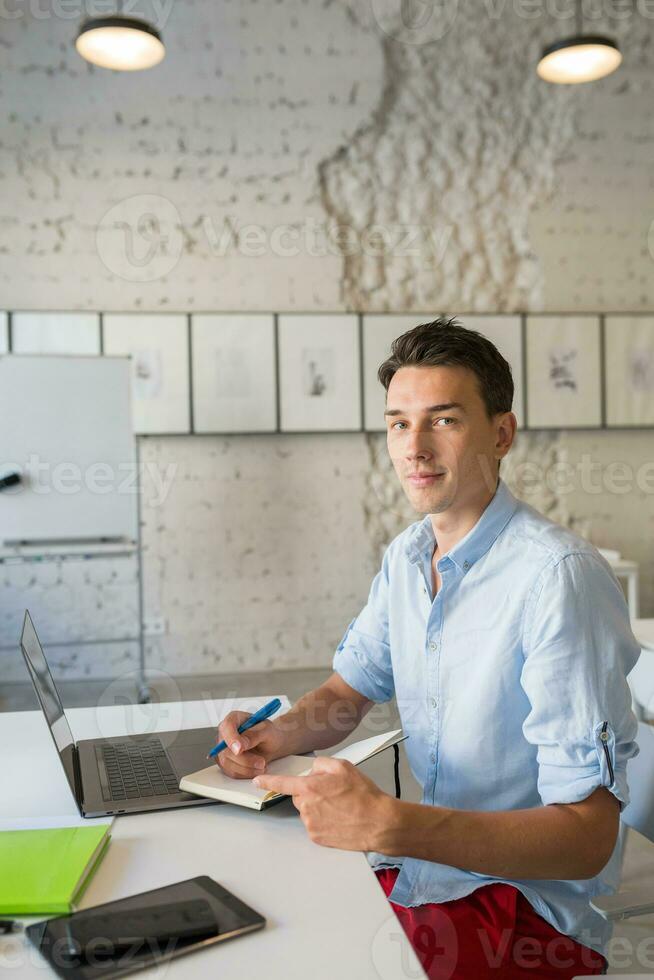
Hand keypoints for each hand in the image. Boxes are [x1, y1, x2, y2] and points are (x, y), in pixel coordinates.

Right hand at [213, 710, 286, 778]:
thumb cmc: (269, 734)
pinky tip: (256, 769)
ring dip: (246, 768)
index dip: (231, 739)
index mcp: (234, 718)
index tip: (240, 750)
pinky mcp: (226, 762)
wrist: (272, 745)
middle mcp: (225, 733)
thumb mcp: (267, 730)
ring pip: (227, 763)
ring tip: (262, 766)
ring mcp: (223, 749)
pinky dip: (245, 773)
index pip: (227, 727)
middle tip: (261, 762)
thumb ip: (254, 735)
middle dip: (244, 759)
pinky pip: (231, 772)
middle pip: (225, 749)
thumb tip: (240, 745)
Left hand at [253, 757, 395, 851]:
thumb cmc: (364, 795)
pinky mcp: (317, 838)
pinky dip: (323, 820)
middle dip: (311, 792)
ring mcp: (311, 824)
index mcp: (310, 788)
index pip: (282, 783)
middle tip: (333, 793)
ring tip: (340, 807)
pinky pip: (314, 824)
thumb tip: (312, 771)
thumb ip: (321, 764)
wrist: (378, 822)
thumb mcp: (343, 766)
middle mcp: (307, 807)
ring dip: (318, 807)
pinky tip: (339, 818)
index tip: (257, 780)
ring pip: (307, 810)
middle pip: (299, 796)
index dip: (268, 781)